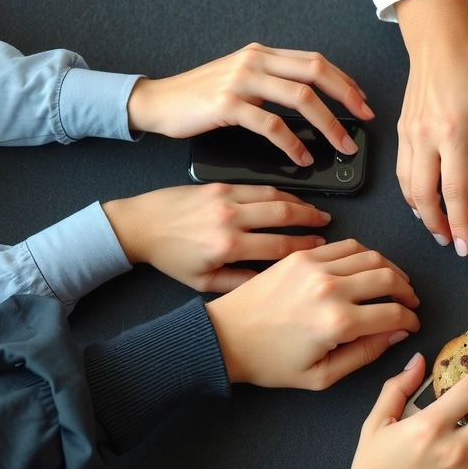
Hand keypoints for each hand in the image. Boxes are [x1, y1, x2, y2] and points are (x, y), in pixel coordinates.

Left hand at [102, 183, 330, 291]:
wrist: (140, 225)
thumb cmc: (170, 257)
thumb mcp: (203, 282)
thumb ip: (239, 283)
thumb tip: (271, 283)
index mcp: (227, 247)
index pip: (278, 247)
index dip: (304, 248)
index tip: (319, 248)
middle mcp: (229, 220)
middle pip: (283, 216)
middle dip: (310, 220)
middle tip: (326, 224)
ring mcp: (226, 199)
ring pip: (274, 197)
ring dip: (300, 203)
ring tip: (315, 211)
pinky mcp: (220, 186)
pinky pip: (258, 186)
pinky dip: (279, 191)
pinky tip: (290, 198)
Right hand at [126, 43, 373, 165]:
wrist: (158, 102)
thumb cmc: (201, 97)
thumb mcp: (242, 79)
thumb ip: (273, 82)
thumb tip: (313, 101)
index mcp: (263, 53)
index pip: (316, 61)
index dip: (344, 81)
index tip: (363, 102)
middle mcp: (255, 60)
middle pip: (316, 73)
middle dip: (346, 97)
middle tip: (364, 120)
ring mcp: (241, 79)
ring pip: (300, 98)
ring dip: (328, 125)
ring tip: (341, 145)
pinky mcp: (227, 103)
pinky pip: (271, 125)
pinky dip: (292, 144)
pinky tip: (302, 158)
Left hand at [204, 240, 420, 388]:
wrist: (225, 338)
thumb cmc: (268, 361)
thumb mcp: (322, 376)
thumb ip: (365, 354)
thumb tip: (396, 335)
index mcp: (337, 323)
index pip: (393, 313)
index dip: (410, 319)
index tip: (411, 323)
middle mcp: (329, 289)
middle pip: (389, 277)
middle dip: (407, 290)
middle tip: (409, 301)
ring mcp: (315, 267)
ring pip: (372, 256)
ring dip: (390, 268)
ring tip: (394, 281)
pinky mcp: (301, 256)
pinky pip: (346, 245)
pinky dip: (364, 254)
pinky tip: (367, 267)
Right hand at [395, 0, 467, 255]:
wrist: (440, 44)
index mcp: (453, 133)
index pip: (455, 191)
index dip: (463, 222)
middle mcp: (425, 138)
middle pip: (425, 197)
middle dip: (439, 226)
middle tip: (454, 243)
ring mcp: (409, 136)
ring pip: (409, 188)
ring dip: (424, 214)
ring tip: (441, 229)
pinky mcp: (402, 133)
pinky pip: (403, 172)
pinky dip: (412, 193)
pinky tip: (423, 204)